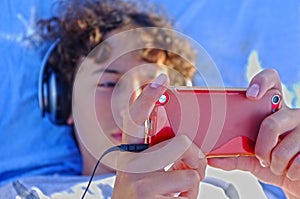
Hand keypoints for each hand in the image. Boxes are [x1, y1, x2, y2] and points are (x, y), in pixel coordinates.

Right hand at [112, 74, 206, 198]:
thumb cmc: (146, 196)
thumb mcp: (148, 173)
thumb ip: (161, 155)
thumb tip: (185, 142)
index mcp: (131, 153)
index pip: (136, 119)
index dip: (148, 98)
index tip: (161, 79)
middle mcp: (131, 164)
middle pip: (181, 141)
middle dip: (196, 155)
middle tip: (195, 166)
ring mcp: (140, 183)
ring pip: (191, 169)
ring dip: (192, 182)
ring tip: (178, 191)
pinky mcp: (151, 198)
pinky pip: (190, 189)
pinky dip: (190, 197)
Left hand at [208, 69, 299, 197]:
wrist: (294, 179)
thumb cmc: (271, 163)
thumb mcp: (250, 158)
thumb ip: (233, 156)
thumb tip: (211, 158)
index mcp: (272, 109)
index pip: (271, 81)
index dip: (261, 82)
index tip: (250, 96)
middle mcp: (290, 113)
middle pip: (270, 123)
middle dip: (262, 147)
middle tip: (261, 157)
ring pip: (282, 147)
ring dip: (274, 164)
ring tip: (275, 165)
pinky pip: (297, 162)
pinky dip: (288, 172)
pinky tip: (290, 170)